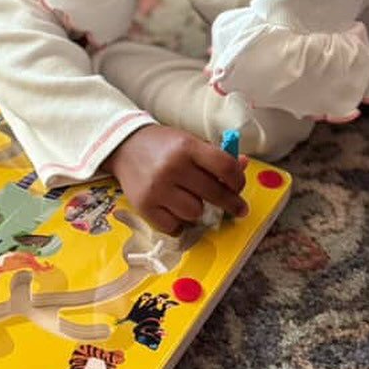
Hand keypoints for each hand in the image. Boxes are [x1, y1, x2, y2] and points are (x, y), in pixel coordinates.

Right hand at [101, 125, 246, 234]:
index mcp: (187, 147)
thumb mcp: (190, 142)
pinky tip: (176, 210)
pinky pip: (174, 227)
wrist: (125, 146)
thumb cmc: (163, 145)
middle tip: (238, 208)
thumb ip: (216, 155)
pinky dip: (179, 222)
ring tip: (190, 199)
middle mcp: (173, 167)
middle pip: (214, 194)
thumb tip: (243, 165)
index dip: (238, 181)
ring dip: (198, 209)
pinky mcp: (144, 206)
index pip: (225, 167)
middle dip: (231, 203)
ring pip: (195, 213)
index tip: (239, 188)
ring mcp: (158, 189)